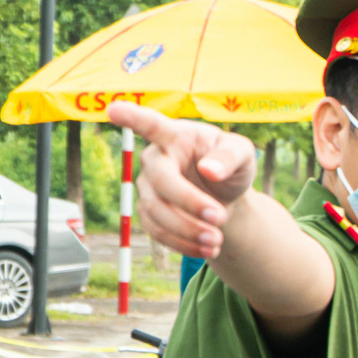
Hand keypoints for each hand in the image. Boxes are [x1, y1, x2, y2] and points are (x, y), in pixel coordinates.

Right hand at [108, 103, 257, 258]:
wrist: (226, 196)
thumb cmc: (231, 166)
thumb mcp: (243, 155)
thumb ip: (230, 156)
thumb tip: (209, 169)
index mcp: (176, 136)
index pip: (150, 124)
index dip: (131, 117)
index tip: (113, 109)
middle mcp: (156, 159)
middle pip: (160, 181)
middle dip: (189, 202)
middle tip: (220, 218)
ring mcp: (148, 187)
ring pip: (157, 211)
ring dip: (188, 230)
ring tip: (218, 241)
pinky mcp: (150, 213)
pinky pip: (158, 232)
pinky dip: (184, 243)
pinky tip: (208, 249)